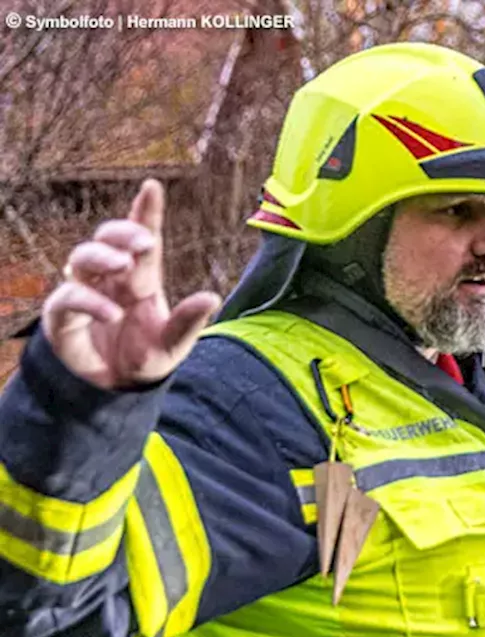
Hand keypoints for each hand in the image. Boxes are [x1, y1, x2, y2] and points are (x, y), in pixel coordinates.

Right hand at [41, 180, 221, 389]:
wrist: (116, 391)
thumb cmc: (145, 359)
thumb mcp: (173, 344)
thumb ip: (188, 323)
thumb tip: (211, 298)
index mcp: (141, 279)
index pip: (143, 239)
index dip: (145, 213)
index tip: (152, 187)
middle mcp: (111, 279)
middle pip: (109, 239)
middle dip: (123, 233)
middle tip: (143, 241)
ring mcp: (85, 293)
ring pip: (83, 257)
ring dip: (102, 256)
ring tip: (123, 265)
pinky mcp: (64, 317)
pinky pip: (67, 297)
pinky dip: (88, 301)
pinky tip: (111, 313)